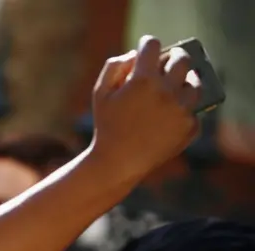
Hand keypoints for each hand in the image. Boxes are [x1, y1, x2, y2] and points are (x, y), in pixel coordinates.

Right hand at [90, 35, 200, 179]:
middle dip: (174, 56)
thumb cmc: (107, 125)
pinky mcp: (190, 127)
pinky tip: (170, 115)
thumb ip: (115, 67)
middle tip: (169, 60)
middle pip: (182, 60)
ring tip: (175, 86)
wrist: (119, 162)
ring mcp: (182, 110)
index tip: (147, 47)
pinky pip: (193, 110)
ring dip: (184, 82)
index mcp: (143, 80)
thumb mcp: (100, 93)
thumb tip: (136, 55)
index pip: (153, 45)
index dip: (148, 44)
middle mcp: (167, 91)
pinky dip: (183, 110)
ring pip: (194, 84)